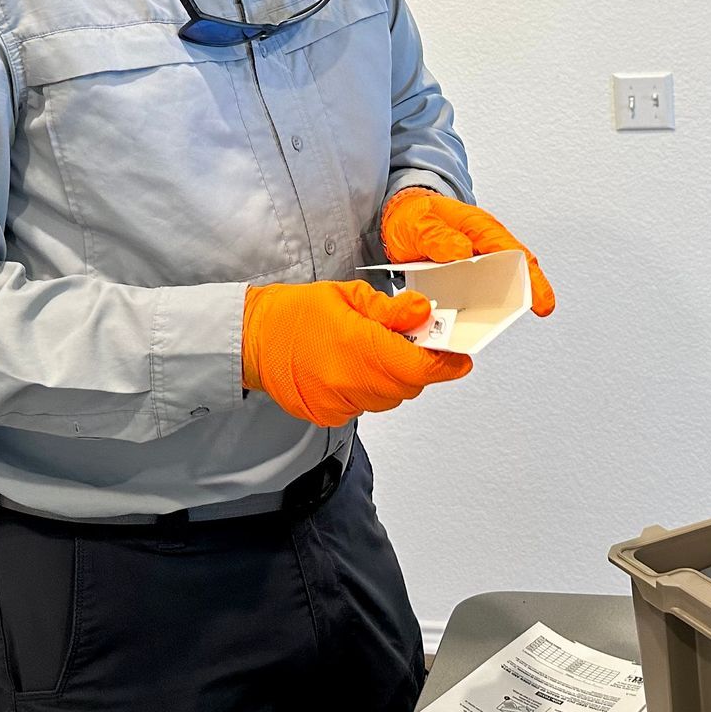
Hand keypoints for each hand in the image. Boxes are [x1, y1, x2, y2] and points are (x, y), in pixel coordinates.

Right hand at [240, 279, 472, 426]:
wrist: (250, 339)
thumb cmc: (293, 312)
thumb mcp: (347, 296)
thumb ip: (389, 309)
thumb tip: (422, 314)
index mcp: (356, 346)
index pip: (418, 367)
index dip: (445, 363)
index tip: (459, 357)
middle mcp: (349, 382)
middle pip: (408, 385)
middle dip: (419, 366)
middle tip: (414, 343)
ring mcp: (338, 403)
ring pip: (389, 398)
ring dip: (395, 378)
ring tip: (376, 351)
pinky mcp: (329, 415)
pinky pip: (366, 406)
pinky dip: (371, 389)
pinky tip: (355, 367)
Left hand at [380, 188, 555, 316]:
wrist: (397, 218)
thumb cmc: (414, 215)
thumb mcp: (420, 223)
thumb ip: (438, 236)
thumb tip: (463, 251)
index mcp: (479, 227)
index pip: (512, 251)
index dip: (531, 278)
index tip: (541, 302)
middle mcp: (481, 247)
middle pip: (511, 275)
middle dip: (518, 299)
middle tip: (509, 320)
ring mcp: (472, 266)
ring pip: (492, 291)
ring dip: (491, 309)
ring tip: (483, 328)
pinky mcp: (460, 280)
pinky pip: (470, 299)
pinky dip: (470, 312)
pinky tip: (462, 326)